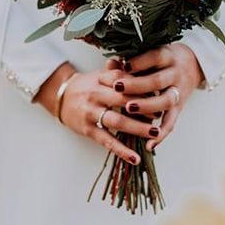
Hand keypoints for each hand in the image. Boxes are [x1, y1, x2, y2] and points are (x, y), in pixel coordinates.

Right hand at [38, 65, 159, 164]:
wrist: (61, 96)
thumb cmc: (88, 85)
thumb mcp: (101, 74)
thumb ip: (119, 70)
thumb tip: (140, 66)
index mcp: (102, 79)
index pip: (125, 80)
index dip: (143, 85)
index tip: (160, 91)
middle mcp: (96, 94)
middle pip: (123, 99)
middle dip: (145, 106)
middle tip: (163, 112)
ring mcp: (91, 112)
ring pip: (117, 121)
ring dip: (138, 128)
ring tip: (156, 133)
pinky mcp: (87, 129)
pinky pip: (107, 141)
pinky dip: (122, 150)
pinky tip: (135, 158)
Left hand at [100, 44, 203, 150]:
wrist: (192, 64)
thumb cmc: (162, 60)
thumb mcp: (150, 53)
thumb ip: (130, 59)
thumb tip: (111, 64)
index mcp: (167, 57)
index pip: (154, 57)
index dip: (139, 62)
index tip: (122, 66)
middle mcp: (175, 74)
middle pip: (157, 80)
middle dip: (137, 85)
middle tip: (117, 87)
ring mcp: (178, 92)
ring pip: (165, 101)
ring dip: (147, 107)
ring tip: (129, 109)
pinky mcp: (179, 108)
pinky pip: (171, 122)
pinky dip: (161, 135)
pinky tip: (149, 144)